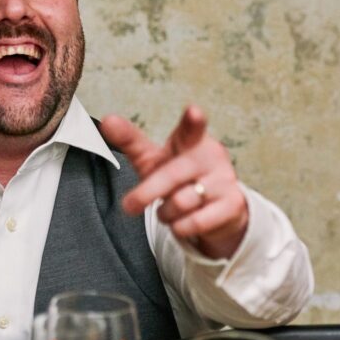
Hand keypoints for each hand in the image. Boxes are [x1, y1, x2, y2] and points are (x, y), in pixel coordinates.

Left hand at [100, 105, 248, 258]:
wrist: (216, 208)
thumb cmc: (179, 177)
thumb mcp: (154, 159)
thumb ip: (130, 140)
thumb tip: (106, 120)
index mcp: (191, 140)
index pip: (191, 129)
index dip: (192, 121)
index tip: (193, 112)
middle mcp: (211, 156)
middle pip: (171, 176)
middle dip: (147, 193)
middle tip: (128, 206)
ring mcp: (225, 180)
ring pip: (180, 203)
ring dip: (166, 213)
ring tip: (170, 210)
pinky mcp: (233, 205)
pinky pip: (194, 223)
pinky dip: (180, 227)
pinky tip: (184, 222)